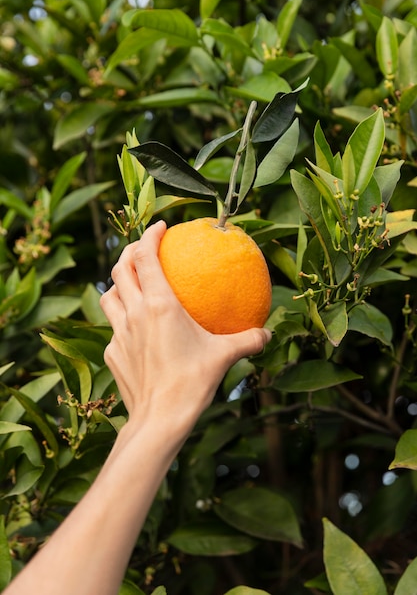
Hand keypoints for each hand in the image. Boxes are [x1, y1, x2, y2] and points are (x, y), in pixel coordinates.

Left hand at [100, 220, 271, 439]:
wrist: (158, 420)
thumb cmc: (191, 383)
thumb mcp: (224, 357)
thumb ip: (248, 340)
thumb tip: (268, 333)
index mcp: (158, 305)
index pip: (145, 256)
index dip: (149, 235)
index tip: (161, 227)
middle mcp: (133, 313)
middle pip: (120, 269)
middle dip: (128, 250)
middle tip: (142, 247)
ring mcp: (118, 333)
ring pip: (109, 295)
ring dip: (119, 283)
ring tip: (132, 283)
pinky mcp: (112, 353)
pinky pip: (114, 327)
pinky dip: (122, 319)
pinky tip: (135, 330)